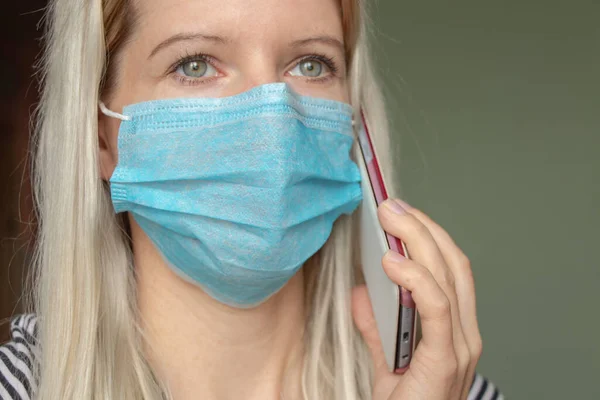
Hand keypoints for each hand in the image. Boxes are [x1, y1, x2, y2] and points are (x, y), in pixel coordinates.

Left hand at [352, 199, 481, 399]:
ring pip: (447, 275)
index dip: (427, 233)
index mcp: (453, 326)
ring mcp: (460, 343)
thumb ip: (377, 324)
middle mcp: (465, 330)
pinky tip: (391, 262)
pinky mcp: (446, 358)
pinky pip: (437, 308)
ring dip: (418, 239)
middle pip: (451, 261)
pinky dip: (417, 279)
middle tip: (390, 204)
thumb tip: (361, 290)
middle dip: (422, 226)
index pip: (449, 266)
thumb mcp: (387, 359)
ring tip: (390, 217)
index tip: (399, 211)